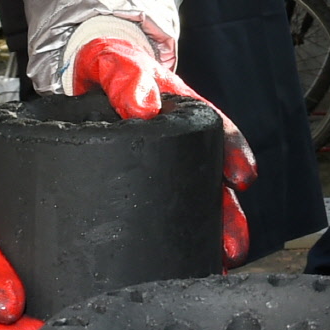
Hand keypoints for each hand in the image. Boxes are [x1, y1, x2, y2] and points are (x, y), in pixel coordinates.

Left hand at [71, 31, 258, 263]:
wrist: (86, 77)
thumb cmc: (110, 66)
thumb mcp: (117, 63)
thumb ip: (128, 77)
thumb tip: (143, 107)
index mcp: (186, 112)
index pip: (220, 133)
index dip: (235, 155)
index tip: (243, 178)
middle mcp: (184, 144)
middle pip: (215, 182)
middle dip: (228, 217)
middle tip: (234, 247)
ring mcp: (167, 167)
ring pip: (197, 204)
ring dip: (210, 236)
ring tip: (217, 265)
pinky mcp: (144, 186)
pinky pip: (164, 214)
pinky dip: (179, 241)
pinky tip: (181, 266)